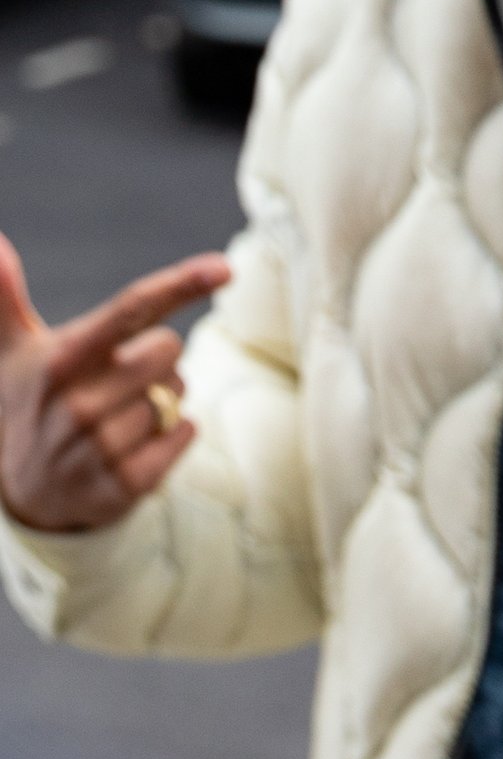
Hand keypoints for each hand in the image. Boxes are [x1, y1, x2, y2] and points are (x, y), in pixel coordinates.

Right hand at [0, 233, 230, 535]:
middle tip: (117, 380)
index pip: (130, 310)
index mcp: (61, 361)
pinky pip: (186, 433)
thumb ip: (4, 295)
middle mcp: (79, 404)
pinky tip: (136, 444)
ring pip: (178, 394)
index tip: (225, 268)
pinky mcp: (126, 484)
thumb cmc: (33, 399)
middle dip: (154, 359)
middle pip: (169, 350)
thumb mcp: (14, 349)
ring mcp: (102, 448)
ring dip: (162, 399)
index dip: (179, 284)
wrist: (29, 490)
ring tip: (119, 417)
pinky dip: (174, 433)